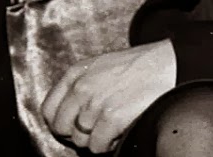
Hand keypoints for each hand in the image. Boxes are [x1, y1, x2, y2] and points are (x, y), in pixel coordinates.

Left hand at [42, 40, 176, 152]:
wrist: (164, 65)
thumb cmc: (135, 66)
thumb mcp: (99, 66)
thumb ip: (79, 84)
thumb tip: (67, 110)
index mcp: (75, 73)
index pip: (48, 109)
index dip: (58, 123)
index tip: (69, 127)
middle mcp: (81, 88)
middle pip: (62, 128)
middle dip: (76, 134)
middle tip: (93, 131)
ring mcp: (95, 104)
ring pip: (81, 140)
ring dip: (96, 139)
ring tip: (111, 127)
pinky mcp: (111, 118)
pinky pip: (98, 146)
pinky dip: (108, 145)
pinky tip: (119, 132)